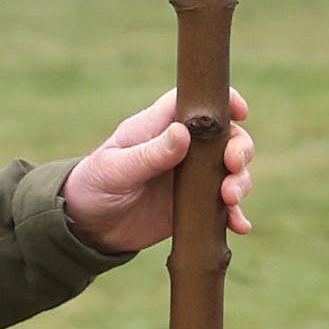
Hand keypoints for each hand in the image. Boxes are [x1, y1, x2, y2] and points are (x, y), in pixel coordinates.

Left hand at [60, 87, 254, 254]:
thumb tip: (183, 133)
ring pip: (230, 171)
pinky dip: (234, 215)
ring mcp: (191, 177)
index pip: (196, 102)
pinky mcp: (193, 206)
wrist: (87, 227)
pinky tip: (239, 226)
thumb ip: (150, 154)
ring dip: (240, 182)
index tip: (241, 111)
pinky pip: (222, 208)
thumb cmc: (94, 184)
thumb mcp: (117, 168)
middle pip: (226, 137)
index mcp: (160, 126)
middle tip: (233, 166)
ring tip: (230, 199)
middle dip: (240, 148)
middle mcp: (182, 148)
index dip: (223, 101)